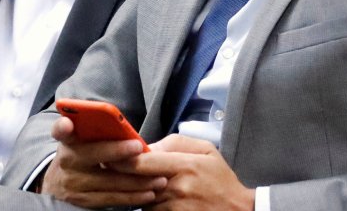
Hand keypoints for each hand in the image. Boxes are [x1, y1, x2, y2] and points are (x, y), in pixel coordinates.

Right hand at [41, 116, 166, 208]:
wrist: (59, 185)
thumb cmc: (80, 154)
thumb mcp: (80, 140)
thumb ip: (94, 130)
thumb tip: (123, 125)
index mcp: (68, 140)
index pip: (60, 130)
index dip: (63, 127)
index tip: (67, 124)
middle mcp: (68, 161)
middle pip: (93, 154)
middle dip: (117, 151)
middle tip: (139, 148)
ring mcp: (75, 184)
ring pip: (110, 181)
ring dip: (137, 180)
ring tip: (159, 176)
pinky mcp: (84, 201)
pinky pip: (112, 199)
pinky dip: (133, 197)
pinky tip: (150, 193)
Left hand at [113, 134, 255, 210]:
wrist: (237, 210)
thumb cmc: (220, 178)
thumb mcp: (205, 150)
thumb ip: (175, 143)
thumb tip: (147, 146)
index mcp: (185, 165)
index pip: (143, 162)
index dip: (122, 159)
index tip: (110, 154)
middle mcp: (177, 188)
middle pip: (137, 181)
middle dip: (123, 174)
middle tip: (110, 167)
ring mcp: (173, 208)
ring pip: (141, 198)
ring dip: (137, 191)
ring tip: (142, 183)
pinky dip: (149, 204)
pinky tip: (156, 198)